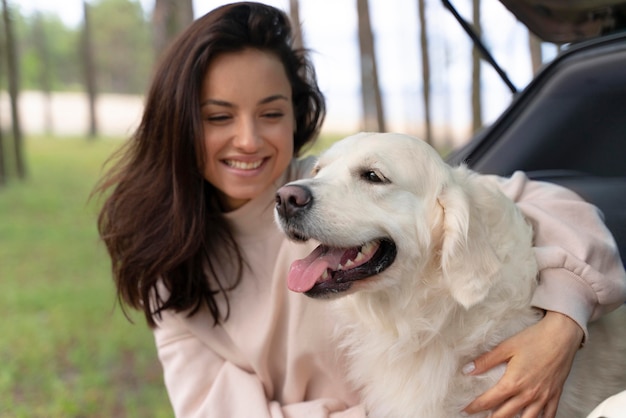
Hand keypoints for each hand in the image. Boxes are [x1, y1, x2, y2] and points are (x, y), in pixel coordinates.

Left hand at [462, 311, 583, 417]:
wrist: (562, 336)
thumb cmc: (535, 339)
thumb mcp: (506, 347)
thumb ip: (486, 361)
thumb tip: (468, 370)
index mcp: (513, 382)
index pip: (489, 401)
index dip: (475, 407)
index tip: (466, 409)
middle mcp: (528, 394)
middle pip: (505, 415)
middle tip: (481, 417)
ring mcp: (543, 397)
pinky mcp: (555, 395)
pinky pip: (548, 416)